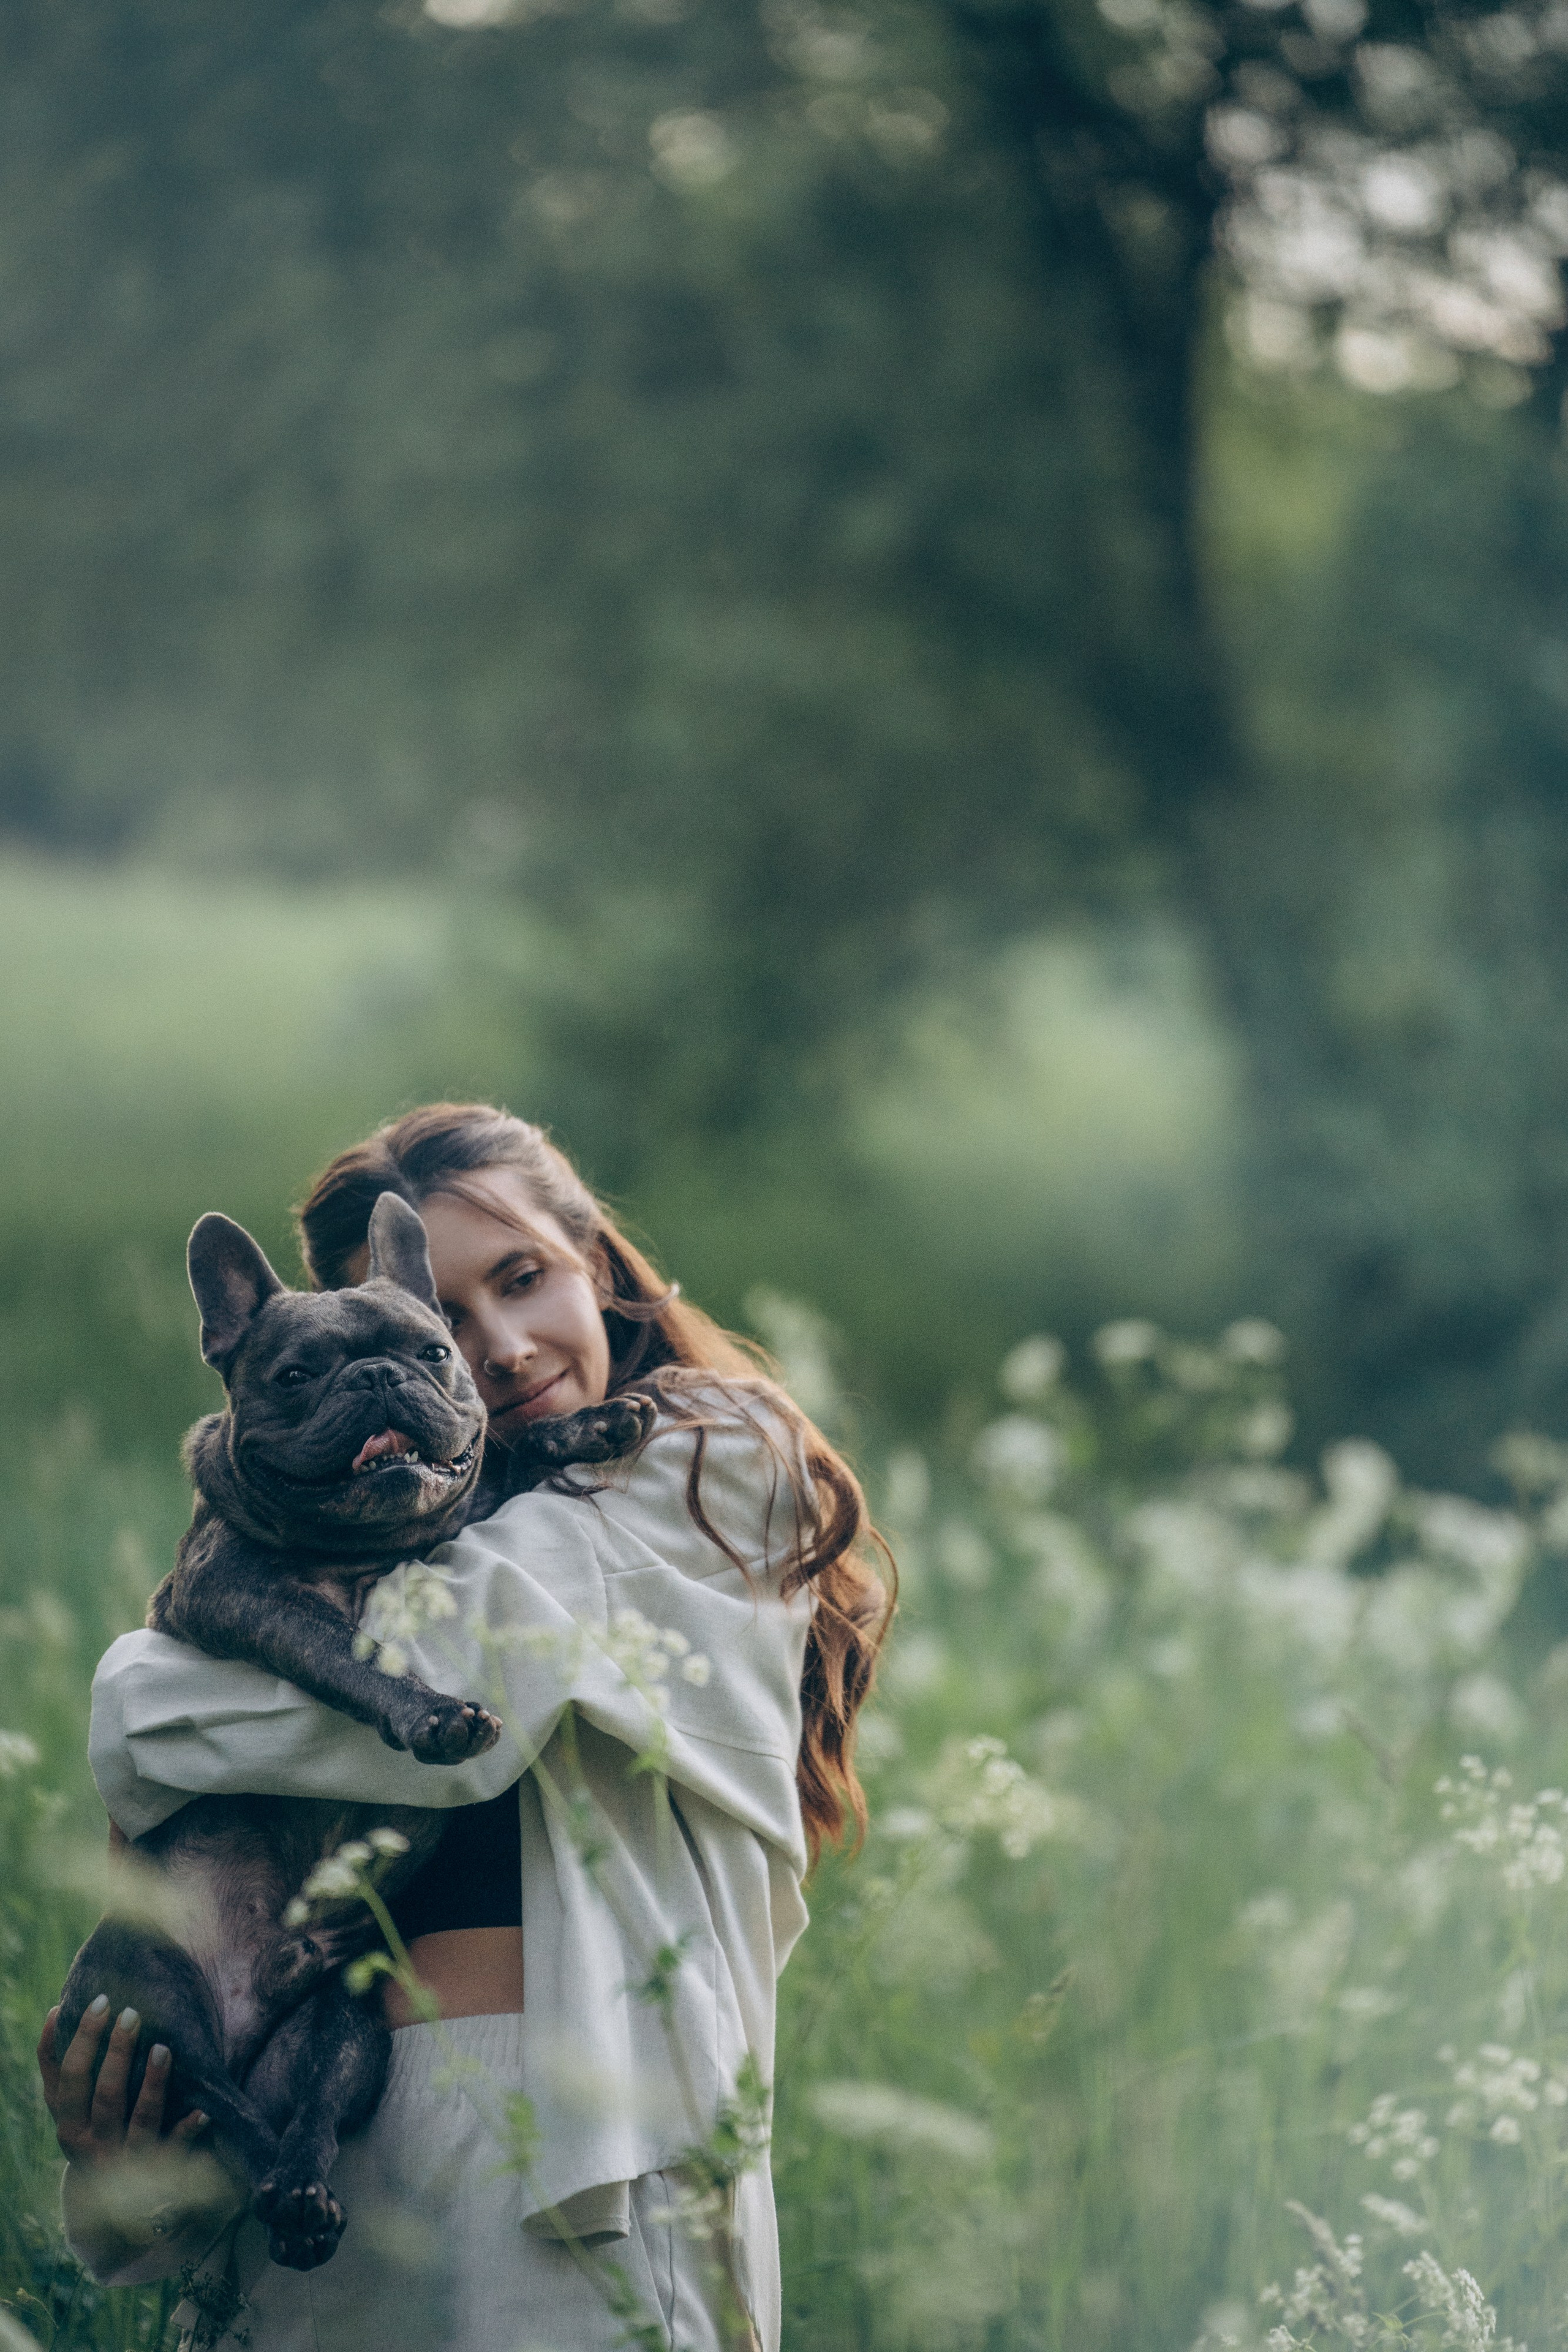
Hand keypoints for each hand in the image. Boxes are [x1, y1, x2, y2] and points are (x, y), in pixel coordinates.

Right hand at [37, 1998, 206, 2166]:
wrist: (109, 2206)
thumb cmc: (89, 2132)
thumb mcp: (67, 2109)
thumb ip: (57, 2068)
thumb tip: (57, 2009)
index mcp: (69, 2125)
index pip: (71, 2077)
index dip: (83, 2039)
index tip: (102, 2000)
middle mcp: (94, 2145)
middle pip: (106, 2095)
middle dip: (118, 2053)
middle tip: (132, 2013)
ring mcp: (128, 2158)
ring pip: (142, 2119)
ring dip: (153, 2084)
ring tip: (163, 2048)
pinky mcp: (159, 2171)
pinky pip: (176, 2148)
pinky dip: (188, 2129)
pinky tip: (203, 2109)